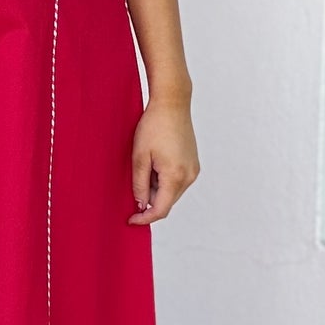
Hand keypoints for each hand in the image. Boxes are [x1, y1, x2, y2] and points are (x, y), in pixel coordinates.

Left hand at [129, 95, 198, 223]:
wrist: (172, 104)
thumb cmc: (154, 126)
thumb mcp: (140, 157)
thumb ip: (140, 184)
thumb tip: (142, 204)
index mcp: (175, 176)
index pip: (161, 209)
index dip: (144, 218)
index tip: (131, 220)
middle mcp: (189, 176)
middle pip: (167, 202)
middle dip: (149, 202)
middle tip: (133, 189)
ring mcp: (193, 170)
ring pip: (172, 192)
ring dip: (157, 190)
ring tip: (145, 168)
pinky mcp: (193, 164)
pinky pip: (177, 181)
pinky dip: (164, 181)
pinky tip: (155, 164)